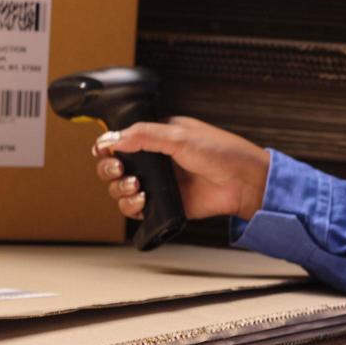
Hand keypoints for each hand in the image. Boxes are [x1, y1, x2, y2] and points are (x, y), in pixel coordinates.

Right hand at [92, 117, 271, 221]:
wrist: (243, 182)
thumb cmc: (222, 153)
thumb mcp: (179, 136)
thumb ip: (143, 135)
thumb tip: (111, 138)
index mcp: (158, 137)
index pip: (121, 140)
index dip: (107, 146)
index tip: (103, 150)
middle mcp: (155, 160)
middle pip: (114, 166)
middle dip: (109, 169)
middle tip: (119, 169)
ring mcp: (159, 183)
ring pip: (121, 189)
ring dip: (120, 189)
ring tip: (136, 186)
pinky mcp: (164, 204)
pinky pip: (136, 209)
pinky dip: (132, 206)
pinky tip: (143, 200)